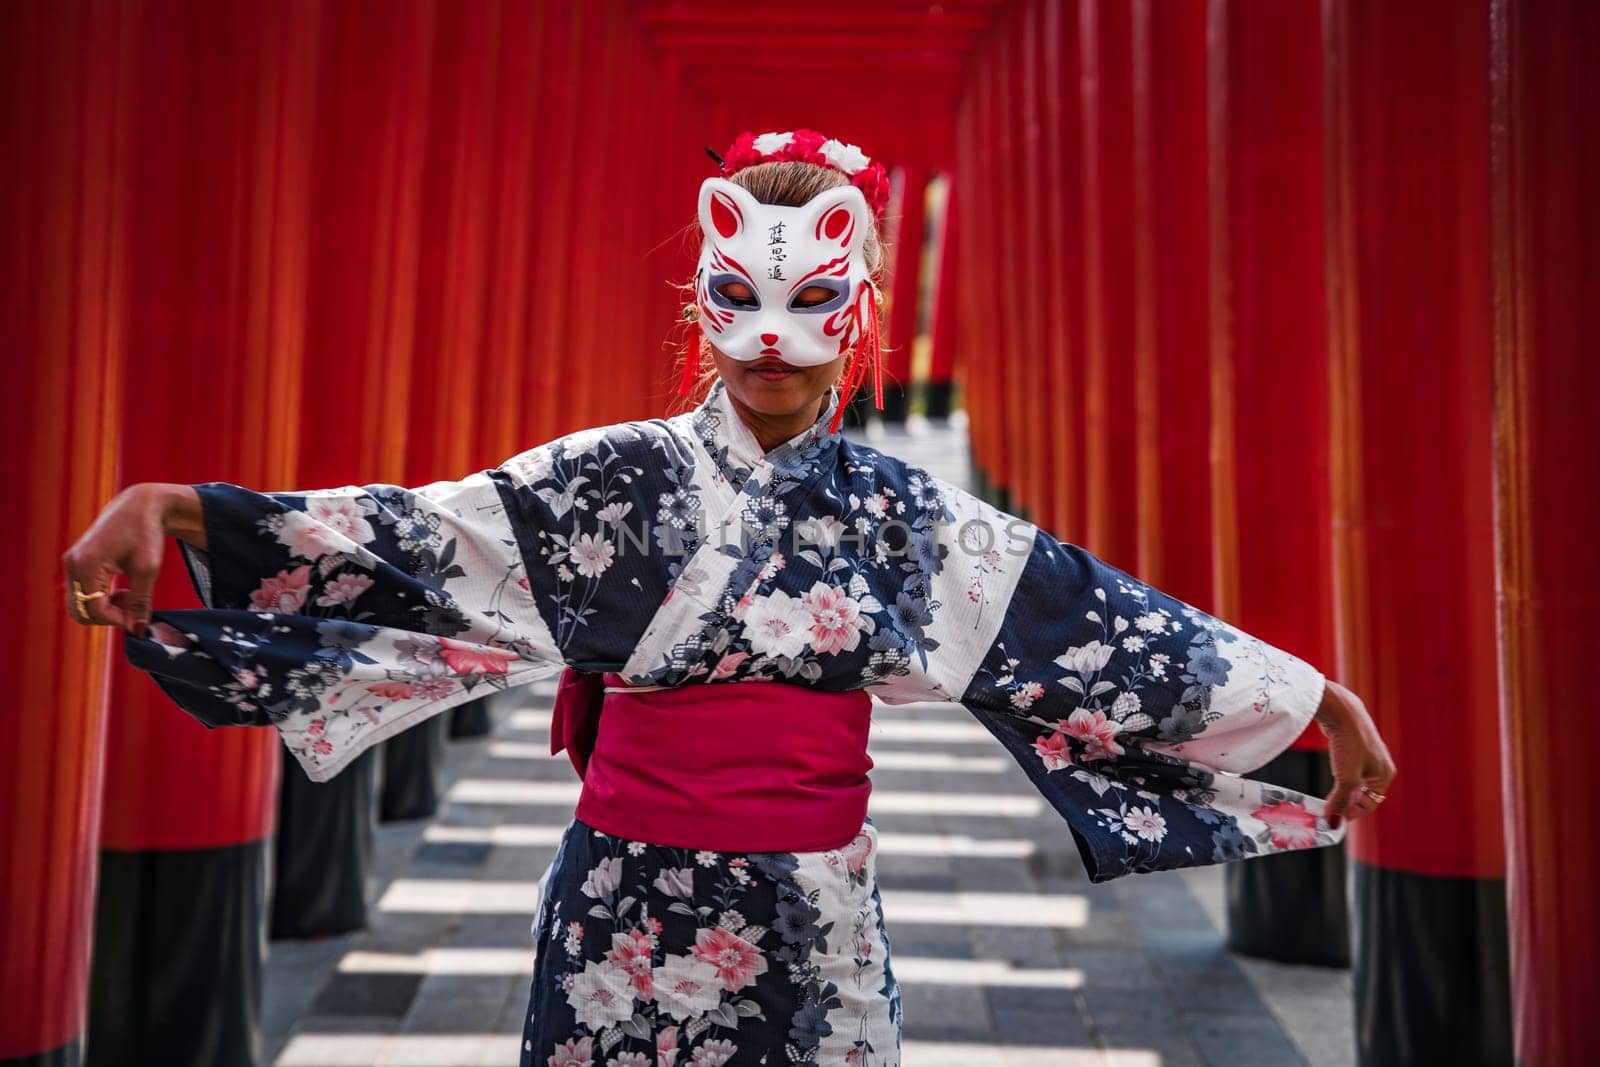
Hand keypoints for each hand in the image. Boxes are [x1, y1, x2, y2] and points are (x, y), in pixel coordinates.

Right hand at [60, 483, 198, 637]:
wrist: (140, 506)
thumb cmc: (146, 533)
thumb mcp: (148, 569)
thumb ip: (140, 602)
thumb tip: (137, 631)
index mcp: (86, 564)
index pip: (93, 609)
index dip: (117, 620)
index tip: (139, 619)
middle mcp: (72, 564)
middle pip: (80, 611)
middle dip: (107, 617)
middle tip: (133, 609)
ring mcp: (71, 563)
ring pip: (79, 605)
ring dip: (104, 610)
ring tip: (129, 597)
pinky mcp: (76, 564)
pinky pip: (82, 594)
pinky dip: (100, 600)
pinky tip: (121, 591)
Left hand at [1314, 679, 1396, 827]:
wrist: (1342, 711)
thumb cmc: (1349, 744)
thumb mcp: (1345, 778)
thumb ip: (1339, 801)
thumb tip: (1332, 821)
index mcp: (1385, 775)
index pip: (1370, 804)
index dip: (1352, 814)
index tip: (1334, 820)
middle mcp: (1380, 766)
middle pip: (1364, 793)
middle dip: (1348, 803)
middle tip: (1330, 812)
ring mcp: (1369, 755)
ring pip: (1356, 781)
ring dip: (1343, 791)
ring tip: (1329, 798)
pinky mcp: (1356, 746)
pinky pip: (1351, 768)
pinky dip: (1342, 776)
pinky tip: (1332, 777)